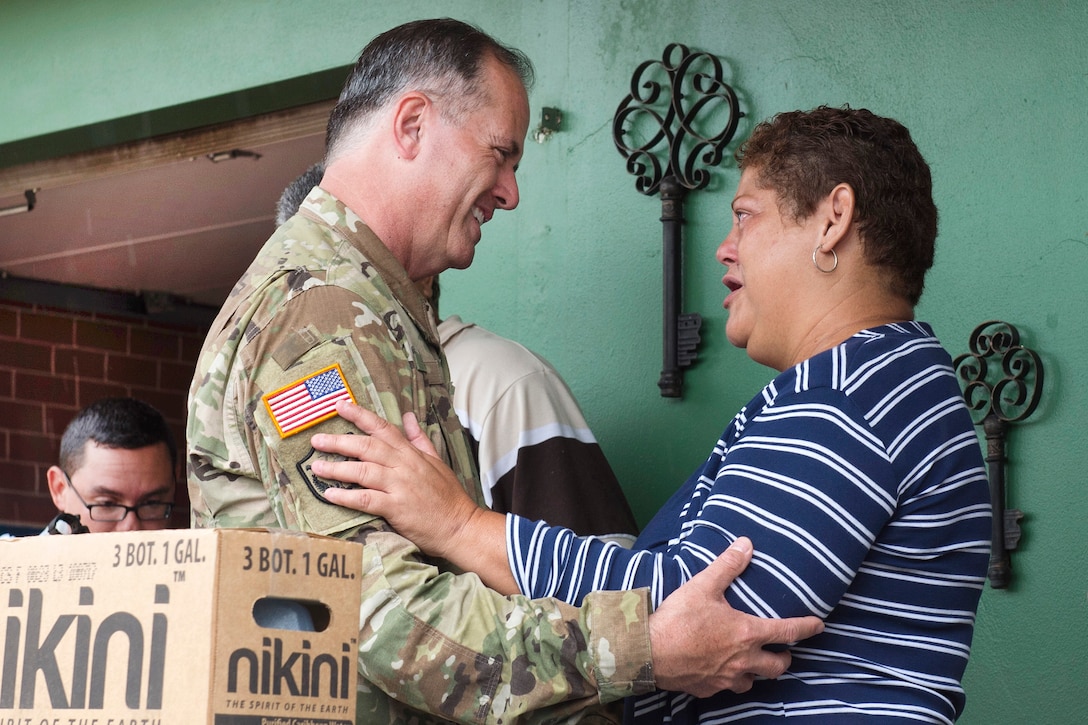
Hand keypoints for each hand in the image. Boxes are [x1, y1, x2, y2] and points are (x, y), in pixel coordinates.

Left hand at [311, 401, 478, 558]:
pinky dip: (346, 497)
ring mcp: (400, 486)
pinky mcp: (396, 508)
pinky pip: (366, 499)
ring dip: (337, 468)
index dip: (360, 416)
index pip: (383, 428)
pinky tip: (329, 494)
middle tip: (316, 440)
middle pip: (367, 447)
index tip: (339, 406)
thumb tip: (408, 417)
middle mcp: (404, 466)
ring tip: (316, 467)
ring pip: (363, 471)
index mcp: (411, 454)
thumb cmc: (448, 496)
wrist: (460, 525)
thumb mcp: (437, 461)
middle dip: (339, 441)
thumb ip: (419, 439)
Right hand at [648, 537, 823, 695]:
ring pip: (754, 681)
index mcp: (747, 633)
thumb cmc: (678, 620)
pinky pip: (727, 688)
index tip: (819, 625)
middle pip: (777, 666)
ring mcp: (726, 678)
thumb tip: (746, 544)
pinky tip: (722, 671)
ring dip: (757, 672)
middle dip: (784, 658)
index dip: (807, 628)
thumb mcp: (703, 586)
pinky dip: (730, 680)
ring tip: (752, 662)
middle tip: (783, 651)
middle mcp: (743, 660)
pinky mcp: (709, 688)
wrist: (649, 653)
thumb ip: (727, 565)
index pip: (788, 632)